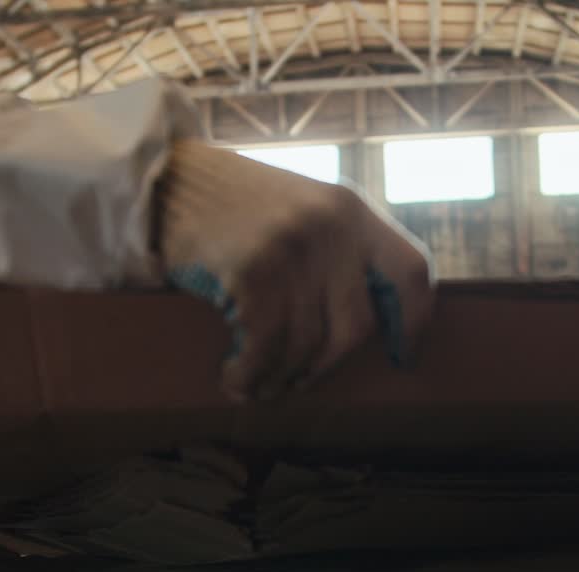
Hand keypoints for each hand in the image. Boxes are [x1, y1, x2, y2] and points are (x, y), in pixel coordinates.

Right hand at [154, 141, 434, 401]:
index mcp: (351, 209)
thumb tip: (365, 322)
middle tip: (298, 381)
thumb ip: (337, 249)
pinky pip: (264, 346)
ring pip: (306, 345)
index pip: (410, 272)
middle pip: (356, 327)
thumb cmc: (230, 203)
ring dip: (280, 377)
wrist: (163, 177)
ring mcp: (293, 248)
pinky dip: (248, 374)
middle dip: (326, 366)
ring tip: (259, 386)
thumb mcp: (301, 206)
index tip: (403, 356)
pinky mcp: (252, 271)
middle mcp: (331, 227)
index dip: (415, 321)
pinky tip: (234, 379)